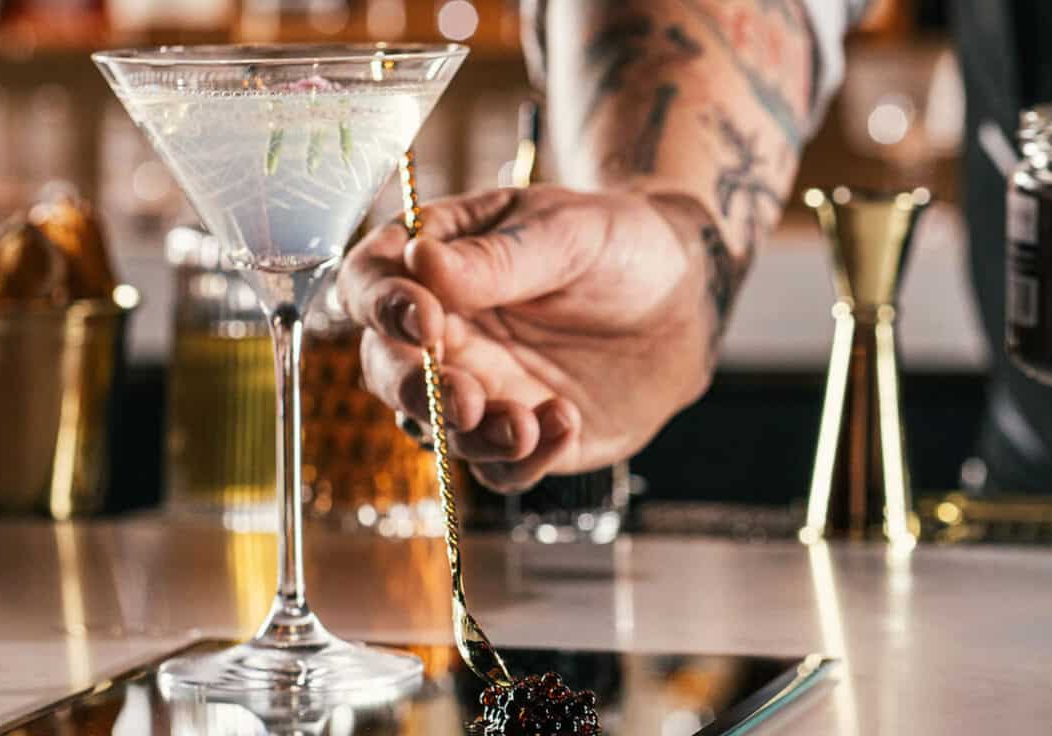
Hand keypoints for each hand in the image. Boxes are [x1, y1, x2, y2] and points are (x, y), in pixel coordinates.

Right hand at [339, 185, 724, 490]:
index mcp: (433, 263)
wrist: (680, 302)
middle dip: (416, 390)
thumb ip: (494, 259)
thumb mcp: (564, 233)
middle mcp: (438, 332)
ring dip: (472, 436)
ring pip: (437, 429)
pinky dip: (526, 458)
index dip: (384, 304)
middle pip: (386, 369)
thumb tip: (420, 263)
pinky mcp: (515, 437)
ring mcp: (473, 388)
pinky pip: (499, 467)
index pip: (371, 281)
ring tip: (526, 423)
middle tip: (465, 399)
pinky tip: (565, 420)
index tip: (425, 319)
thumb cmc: (614, 246)